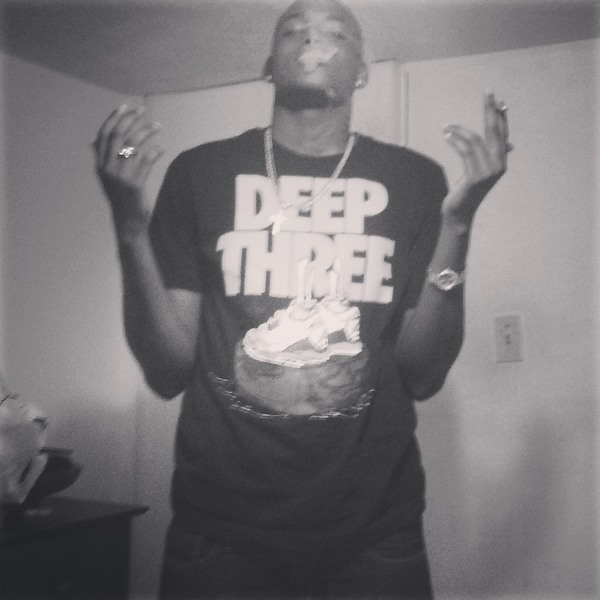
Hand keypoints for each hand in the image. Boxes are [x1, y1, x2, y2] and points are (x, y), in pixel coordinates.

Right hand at [92, 104, 163, 236]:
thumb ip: (102, 158)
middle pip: (118, 136)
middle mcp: (107, 169)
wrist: (128, 222)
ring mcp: (120, 177)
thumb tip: (93, 139)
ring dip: (146, 131)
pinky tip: (162, 147)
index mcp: (100, 165)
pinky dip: (155, 151)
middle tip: (142, 110)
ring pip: (133, 145)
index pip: (104, 134)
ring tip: (157, 125)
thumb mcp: (107, 177)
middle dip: (130, 119)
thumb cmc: (121, 197)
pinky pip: (146, 161)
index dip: (114, 118)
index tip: (126, 107)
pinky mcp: (135, 185)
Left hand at [442, 91, 510, 228]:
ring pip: (475, 140)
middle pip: (494, 131)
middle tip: (488, 92)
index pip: (502, 133)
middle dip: (490, 110)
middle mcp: (499, 165)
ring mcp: (488, 172)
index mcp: (501, 161)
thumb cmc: (468, 190)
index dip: (500, 116)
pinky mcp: (475, 177)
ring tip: (446, 127)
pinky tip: (446, 136)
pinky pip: (465, 152)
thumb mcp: (481, 170)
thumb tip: (509, 144)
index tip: (497, 99)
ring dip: (459, 130)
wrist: (460, 212)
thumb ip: (492, 156)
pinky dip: (455, 141)